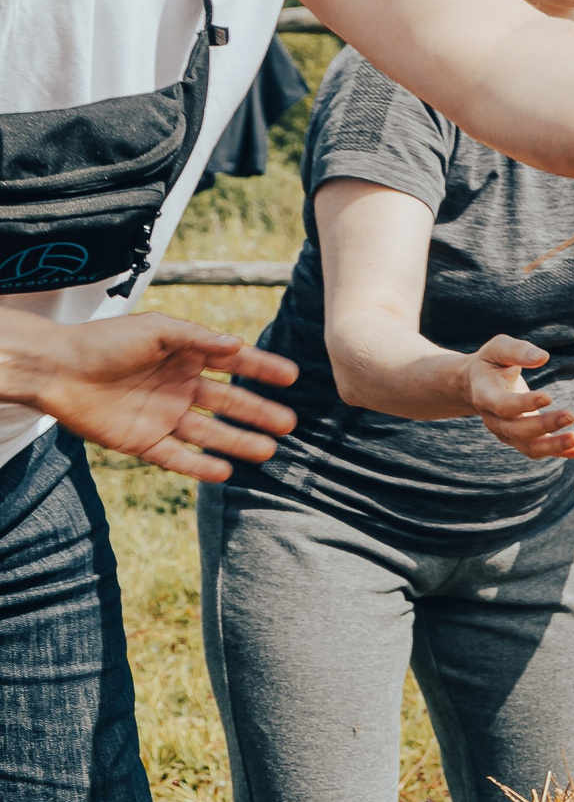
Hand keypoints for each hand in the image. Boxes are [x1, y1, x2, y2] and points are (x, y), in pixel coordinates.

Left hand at [15, 313, 298, 482]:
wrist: (55, 369)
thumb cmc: (104, 341)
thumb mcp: (156, 329)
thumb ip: (198, 338)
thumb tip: (237, 346)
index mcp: (185, 357)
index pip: (233, 365)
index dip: (262, 370)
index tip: (291, 377)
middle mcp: (179, 388)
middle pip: (227, 404)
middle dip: (258, 413)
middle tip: (289, 424)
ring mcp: (162, 416)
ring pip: (209, 434)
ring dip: (238, 442)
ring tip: (268, 451)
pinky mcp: (141, 442)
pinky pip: (176, 457)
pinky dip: (199, 466)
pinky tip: (225, 472)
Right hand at [464, 336, 573, 460]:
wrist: (476, 384)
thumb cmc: (492, 362)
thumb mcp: (499, 348)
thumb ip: (518, 351)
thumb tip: (542, 357)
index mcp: (485, 395)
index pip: (503, 405)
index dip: (524, 404)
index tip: (548, 397)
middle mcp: (494, 419)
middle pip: (517, 430)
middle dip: (545, 426)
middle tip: (571, 415)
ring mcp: (506, 433)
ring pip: (528, 447)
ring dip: (554, 446)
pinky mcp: (520, 438)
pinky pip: (540, 450)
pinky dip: (561, 452)